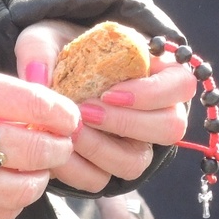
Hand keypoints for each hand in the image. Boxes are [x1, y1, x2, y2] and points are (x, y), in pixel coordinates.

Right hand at [0, 63, 79, 218]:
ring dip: (40, 179)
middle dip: (58, 147)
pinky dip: (14, 204)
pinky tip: (14, 190)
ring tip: (41, 169)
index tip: (70, 117)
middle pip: (32, 147)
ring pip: (18, 187)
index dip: (59, 111)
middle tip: (63, 144)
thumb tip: (41, 110)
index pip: (30, 102)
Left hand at [15, 20, 195, 192]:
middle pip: (170, 128)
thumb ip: (40, 49)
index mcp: (155, 70)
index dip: (151, 93)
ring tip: (69, 131)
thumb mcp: (46, 37)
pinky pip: (104, 180)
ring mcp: (135, 143)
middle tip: (86, 112)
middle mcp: (155, 110)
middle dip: (125, 123)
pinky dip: (78, 169)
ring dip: (100, 149)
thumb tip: (37, 75)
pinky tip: (57, 150)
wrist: (43, 83)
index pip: (181, 84)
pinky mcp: (107, 167)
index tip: (109, 92)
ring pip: (137, 161)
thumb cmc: (57, 53)